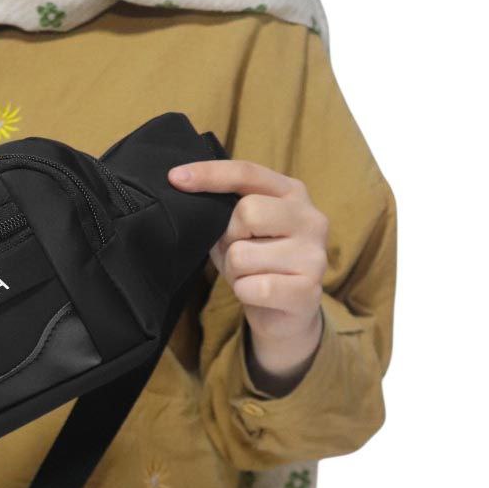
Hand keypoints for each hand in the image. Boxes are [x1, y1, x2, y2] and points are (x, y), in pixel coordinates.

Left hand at [168, 159, 327, 393]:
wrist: (287, 314)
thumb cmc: (258, 265)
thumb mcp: (238, 232)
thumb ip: (223, 212)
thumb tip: (184, 192)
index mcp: (292, 193)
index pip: (247, 173)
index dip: (209, 174)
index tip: (174, 178)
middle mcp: (311, 218)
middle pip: (247, 212)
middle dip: (228, 238)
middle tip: (237, 253)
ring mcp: (314, 254)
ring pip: (243, 255)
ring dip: (234, 272)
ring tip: (250, 276)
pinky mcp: (309, 289)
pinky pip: (254, 287)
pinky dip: (244, 293)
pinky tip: (258, 294)